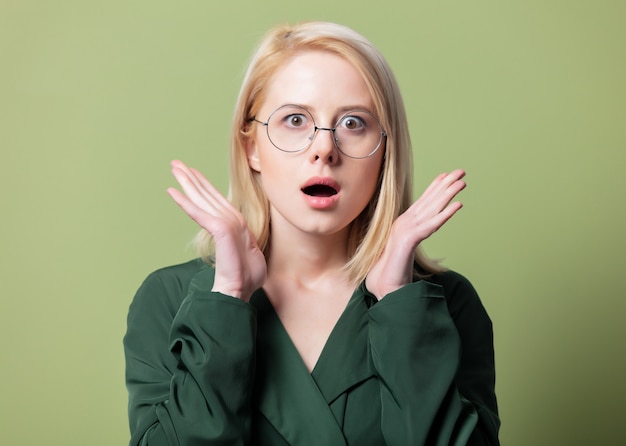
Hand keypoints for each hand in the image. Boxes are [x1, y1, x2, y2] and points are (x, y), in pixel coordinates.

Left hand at [167, 160, 266, 301]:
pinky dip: (185, 202)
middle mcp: (232, 219)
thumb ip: (235, 243)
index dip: (204, 185)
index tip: (193, 173)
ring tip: (174, 168)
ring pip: (202, 198)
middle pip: (208, 193)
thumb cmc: (244, 277)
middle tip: (176, 163)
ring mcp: (227, 223)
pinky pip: (199, 213)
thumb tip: (230, 245)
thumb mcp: (241, 254)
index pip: (217, 199)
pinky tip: (171, 192)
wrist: (239, 290)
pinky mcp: (221, 230)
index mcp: (237, 224)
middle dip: (192, 177)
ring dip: (187, 182)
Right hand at [365, 169, 465, 299]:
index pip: (421, 203)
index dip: (434, 188)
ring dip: (448, 194)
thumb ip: (411, 245)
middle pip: (428, 201)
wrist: (383, 290)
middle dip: (445, 185)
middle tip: (461, 171)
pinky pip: (431, 225)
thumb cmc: (392, 276)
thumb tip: (420, 242)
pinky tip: (458, 205)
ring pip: (431, 209)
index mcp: (402, 226)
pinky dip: (445, 214)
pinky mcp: (408, 241)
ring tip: (462, 182)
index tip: (446, 176)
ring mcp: (405, 231)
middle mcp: (403, 224)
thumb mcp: (405, 255)